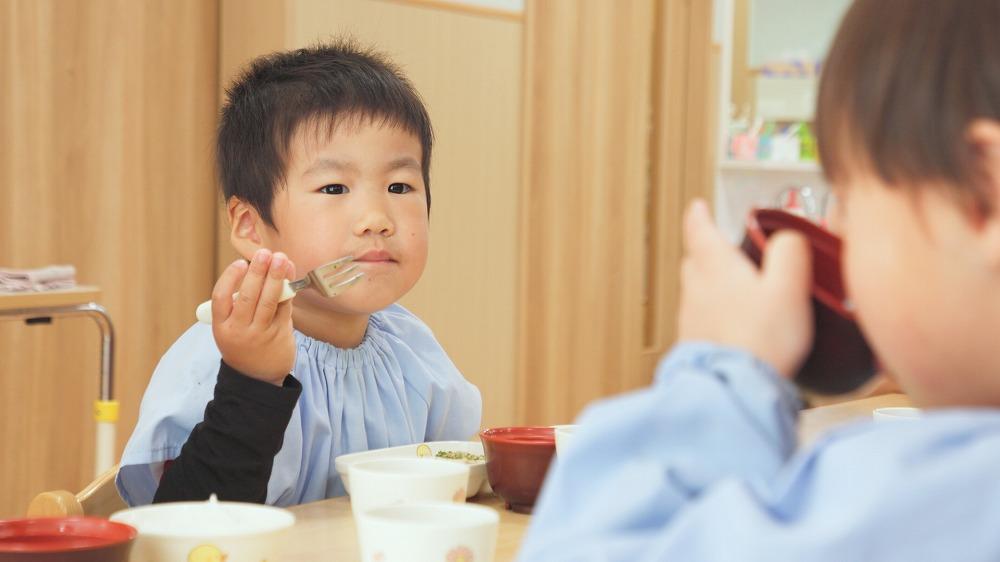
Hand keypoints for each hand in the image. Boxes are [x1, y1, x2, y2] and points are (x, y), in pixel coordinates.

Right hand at [211, 249, 296, 384]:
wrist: (258, 379)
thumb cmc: (244, 344)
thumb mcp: (231, 329)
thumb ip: (240, 304)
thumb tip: (260, 269)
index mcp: (221, 327)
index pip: (220, 298)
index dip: (229, 278)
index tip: (239, 263)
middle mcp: (239, 330)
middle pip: (248, 296)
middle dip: (257, 272)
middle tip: (265, 253)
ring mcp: (260, 334)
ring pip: (269, 301)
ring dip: (276, 277)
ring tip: (282, 259)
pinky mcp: (280, 335)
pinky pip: (284, 308)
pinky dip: (288, 291)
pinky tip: (290, 277)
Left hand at [677, 200, 813, 378]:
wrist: (734, 387)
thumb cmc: (761, 338)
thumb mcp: (788, 287)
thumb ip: (790, 253)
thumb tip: (788, 235)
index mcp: (715, 267)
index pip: (699, 230)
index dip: (699, 216)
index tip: (697, 206)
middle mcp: (696, 289)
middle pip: (695, 260)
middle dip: (707, 250)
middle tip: (722, 247)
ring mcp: (691, 318)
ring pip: (697, 291)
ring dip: (711, 285)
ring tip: (737, 289)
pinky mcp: (695, 345)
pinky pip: (702, 320)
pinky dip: (715, 315)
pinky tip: (735, 327)